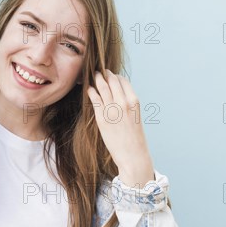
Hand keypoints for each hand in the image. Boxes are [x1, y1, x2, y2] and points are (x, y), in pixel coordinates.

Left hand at [86, 70, 153, 187]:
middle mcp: (123, 103)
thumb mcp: (136, 116)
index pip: (123, 81)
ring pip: (102, 87)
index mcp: (134, 101)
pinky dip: (91, 91)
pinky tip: (89, 89)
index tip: (111, 75)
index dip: (116, 76)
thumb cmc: (135, 137)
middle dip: (105, 74)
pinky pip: (94, 99)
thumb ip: (128, 104)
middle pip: (112, 80)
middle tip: (100, 71)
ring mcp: (112, 110)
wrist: (132, 155)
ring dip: (97, 79)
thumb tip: (118, 94)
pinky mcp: (102, 118)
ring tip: (93, 76)